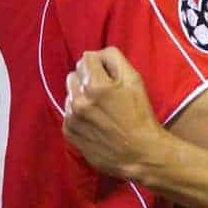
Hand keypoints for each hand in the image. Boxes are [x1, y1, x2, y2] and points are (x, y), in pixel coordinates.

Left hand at [62, 47, 163, 180]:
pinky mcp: (69, 132)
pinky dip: (78, 113)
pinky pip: (68, 112)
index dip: (100, 63)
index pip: (87, 58)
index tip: (110, 75)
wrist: (139, 153)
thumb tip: (96, 54)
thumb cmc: (140, 114)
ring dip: (81, 95)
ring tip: (99, 107)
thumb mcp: (135, 81)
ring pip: (69, 93)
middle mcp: (79, 100)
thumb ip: (114, 59)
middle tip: (105, 91)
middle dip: (88, 78)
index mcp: (95, 85)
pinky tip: (94, 120)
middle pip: (74, 74)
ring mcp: (72, 117)